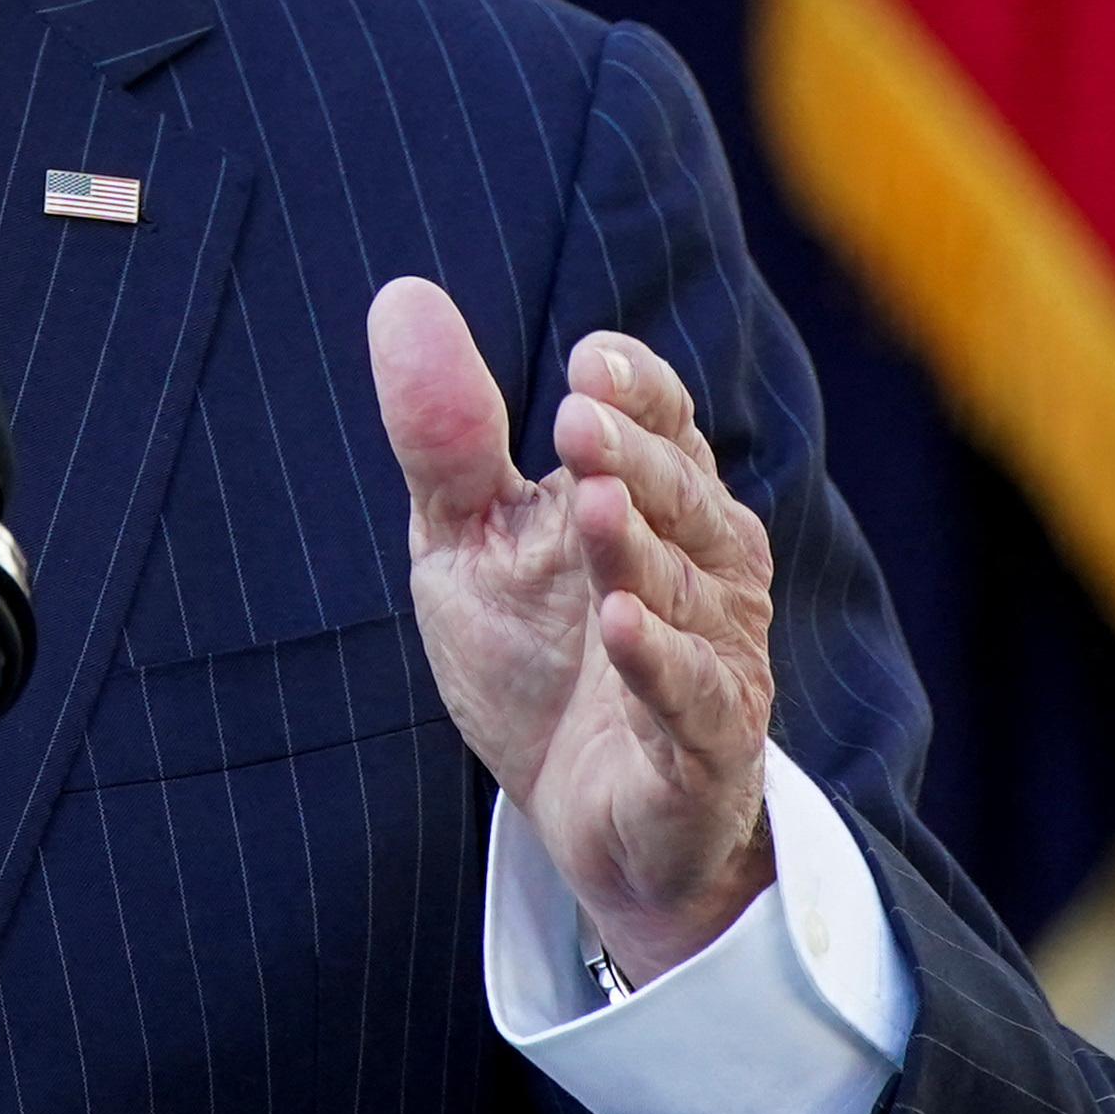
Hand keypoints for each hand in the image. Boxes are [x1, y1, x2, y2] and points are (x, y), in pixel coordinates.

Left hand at [369, 280, 776, 983]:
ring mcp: (713, 654)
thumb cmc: (538, 658)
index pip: (663, 423)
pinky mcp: (706, 746)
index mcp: (655, 500)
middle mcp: (702, 565)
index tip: (588, 363)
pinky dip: (661, 664)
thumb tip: (401, 294)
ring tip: (595, 508)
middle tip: (580, 421)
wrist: (582, 818)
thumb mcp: (472, 539)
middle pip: (676, 494)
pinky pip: (692, 698)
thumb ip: (447, 435)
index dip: (636, 391)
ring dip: (638, 551)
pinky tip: (622, 627)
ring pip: (682, 590)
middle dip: (631, 458)